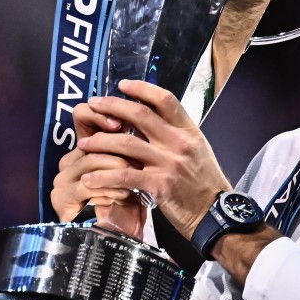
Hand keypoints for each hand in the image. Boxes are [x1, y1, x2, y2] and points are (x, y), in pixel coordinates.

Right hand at [51, 101, 146, 238]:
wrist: (122, 238)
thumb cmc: (130, 203)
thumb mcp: (133, 170)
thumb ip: (131, 146)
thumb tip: (143, 118)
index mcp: (83, 150)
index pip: (84, 116)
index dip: (102, 115)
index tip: (124, 123)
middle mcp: (69, 161)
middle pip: (91, 141)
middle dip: (117, 147)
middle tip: (138, 156)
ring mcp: (61, 180)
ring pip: (90, 162)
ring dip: (116, 168)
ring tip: (135, 177)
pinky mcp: (61, 198)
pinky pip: (85, 186)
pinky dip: (108, 188)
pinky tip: (124, 194)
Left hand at [78, 80, 232, 242]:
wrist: (216, 214)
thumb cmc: (204, 183)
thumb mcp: (197, 150)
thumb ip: (175, 134)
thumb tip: (149, 119)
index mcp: (189, 132)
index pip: (165, 99)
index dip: (141, 89)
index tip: (122, 85)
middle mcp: (179, 143)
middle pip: (140, 115)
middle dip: (112, 106)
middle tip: (93, 105)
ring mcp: (169, 163)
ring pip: (126, 143)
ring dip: (100, 142)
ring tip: (83, 144)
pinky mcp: (159, 185)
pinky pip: (124, 176)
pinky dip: (103, 176)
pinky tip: (89, 178)